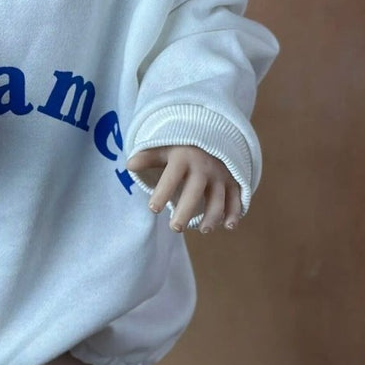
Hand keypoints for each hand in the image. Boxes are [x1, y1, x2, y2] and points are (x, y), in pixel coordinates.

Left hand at [124, 144, 240, 233]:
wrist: (214, 134)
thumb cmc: (182, 147)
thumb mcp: (164, 148)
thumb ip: (147, 157)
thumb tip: (129, 165)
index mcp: (183, 158)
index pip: (171, 177)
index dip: (162, 192)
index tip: (152, 209)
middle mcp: (203, 167)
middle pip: (195, 191)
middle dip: (186, 210)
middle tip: (175, 228)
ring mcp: (220, 175)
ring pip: (218, 198)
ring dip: (213, 215)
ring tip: (204, 230)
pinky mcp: (233, 181)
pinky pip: (236, 198)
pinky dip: (234, 212)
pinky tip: (228, 226)